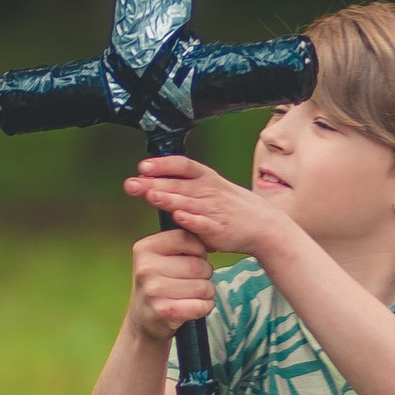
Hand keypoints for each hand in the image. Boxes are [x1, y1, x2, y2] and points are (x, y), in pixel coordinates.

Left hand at [125, 151, 275, 262]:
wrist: (263, 226)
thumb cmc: (231, 207)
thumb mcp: (210, 187)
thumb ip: (182, 187)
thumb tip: (149, 183)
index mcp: (206, 178)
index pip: (183, 166)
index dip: (163, 165)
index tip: (143, 166)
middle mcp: (209, 191)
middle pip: (177, 185)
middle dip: (153, 184)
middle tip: (131, 184)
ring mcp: (214, 210)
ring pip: (187, 202)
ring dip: (168, 199)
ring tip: (150, 196)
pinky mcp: (219, 229)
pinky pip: (203, 224)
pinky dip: (191, 220)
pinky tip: (179, 217)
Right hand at [126, 221, 217, 343]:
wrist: (143, 320)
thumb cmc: (159, 283)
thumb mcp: (160, 258)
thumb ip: (178, 242)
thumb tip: (206, 225)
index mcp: (144, 248)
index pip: (185, 238)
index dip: (198, 250)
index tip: (193, 258)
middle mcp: (146, 268)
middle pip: (197, 264)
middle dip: (205, 274)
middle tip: (194, 280)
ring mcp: (153, 291)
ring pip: (203, 286)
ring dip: (207, 292)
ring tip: (193, 294)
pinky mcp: (164, 312)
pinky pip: (202, 306)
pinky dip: (205, 307)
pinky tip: (194, 306)